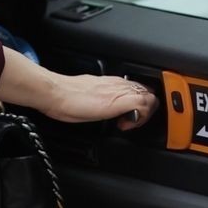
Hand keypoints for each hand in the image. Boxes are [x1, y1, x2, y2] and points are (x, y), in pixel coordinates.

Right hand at [41, 71, 158, 130]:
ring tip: (127, 123)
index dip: (140, 105)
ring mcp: (120, 91)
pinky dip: (139, 118)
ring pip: (150, 98)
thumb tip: (106, 106)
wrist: (57, 93)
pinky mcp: (119, 100)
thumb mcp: (90, 96)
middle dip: (146, 111)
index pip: (140, 90)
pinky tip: (124, 124)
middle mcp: (120, 84)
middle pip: (149, 93)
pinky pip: (143, 105)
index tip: (127, 116)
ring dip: (144, 114)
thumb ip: (102, 98)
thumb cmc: (66, 97)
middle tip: (130, 121)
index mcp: (113, 83)